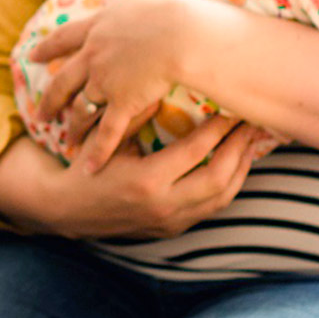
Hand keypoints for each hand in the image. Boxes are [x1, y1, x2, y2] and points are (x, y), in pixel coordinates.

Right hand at [0, 116, 266, 238]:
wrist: (65, 209)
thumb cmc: (85, 167)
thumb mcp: (104, 139)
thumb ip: (135, 116)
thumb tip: (164, 88)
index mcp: (146, 181)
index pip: (196, 152)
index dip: (218, 129)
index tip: (231, 110)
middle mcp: (163, 206)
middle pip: (221, 178)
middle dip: (241, 149)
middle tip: (253, 125)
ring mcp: (170, 222)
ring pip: (222, 198)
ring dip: (240, 170)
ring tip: (250, 144)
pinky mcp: (173, 229)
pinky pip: (211, 208)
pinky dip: (226, 186)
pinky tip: (232, 166)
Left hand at [32, 0, 195, 171]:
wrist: (182, 33)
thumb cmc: (175, 11)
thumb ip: (131, 3)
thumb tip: (129, 1)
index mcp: (99, 27)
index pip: (66, 39)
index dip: (48, 48)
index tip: (33, 56)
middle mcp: (94, 55)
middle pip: (63, 80)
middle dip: (50, 98)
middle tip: (40, 113)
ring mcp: (105, 80)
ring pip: (81, 109)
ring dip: (73, 127)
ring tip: (66, 142)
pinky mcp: (122, 103)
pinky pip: (108, 133)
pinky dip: (99, 151)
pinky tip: (89, 168)